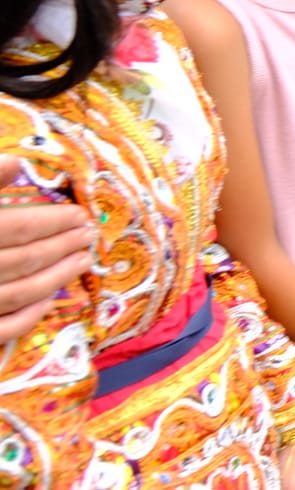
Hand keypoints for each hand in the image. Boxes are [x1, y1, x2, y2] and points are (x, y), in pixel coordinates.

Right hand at [0, 165, 96, 339]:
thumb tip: (17, 160)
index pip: (17, 228)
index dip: (52, 220)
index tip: (81, 214)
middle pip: (24, 259)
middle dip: (62, 245)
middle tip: (90, 234)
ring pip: (19, 293)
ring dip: (56, 277)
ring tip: (84, 260)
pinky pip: (1, 328)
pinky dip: (27, 316)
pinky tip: (50, 301)